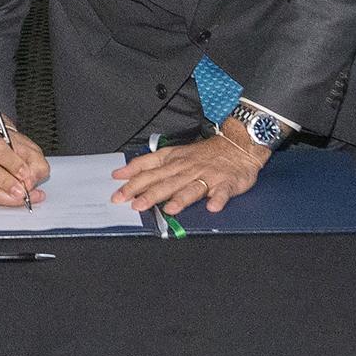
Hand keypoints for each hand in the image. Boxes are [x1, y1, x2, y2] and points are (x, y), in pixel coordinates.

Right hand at [0, 112, 49, 206]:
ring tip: (22, 197)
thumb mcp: (31, 150)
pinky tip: (16, 200)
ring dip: (4, 195)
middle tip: (22, 191)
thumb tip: (29, 183)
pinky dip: (2, 200)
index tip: (25, 174)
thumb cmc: (12, 147)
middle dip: (5, 182)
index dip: (11, 163)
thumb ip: (35, 164)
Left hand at [111, 119, 270, 214]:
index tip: (118, 190)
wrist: (237, 145)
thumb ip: (149, 163)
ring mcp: (207, 176)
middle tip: (134, 205)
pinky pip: (222, 192)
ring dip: (180, 198)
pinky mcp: (226, 183)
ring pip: (191, 188)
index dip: (133, 179)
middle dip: (149, 194)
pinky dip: (218, 199)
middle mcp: (188, 168)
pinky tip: (212, 206)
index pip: (150, 169)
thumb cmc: (204, 154)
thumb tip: (122, 173)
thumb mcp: (174, 153)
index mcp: (174, 160)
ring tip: (169, 209)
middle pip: (166, 182)